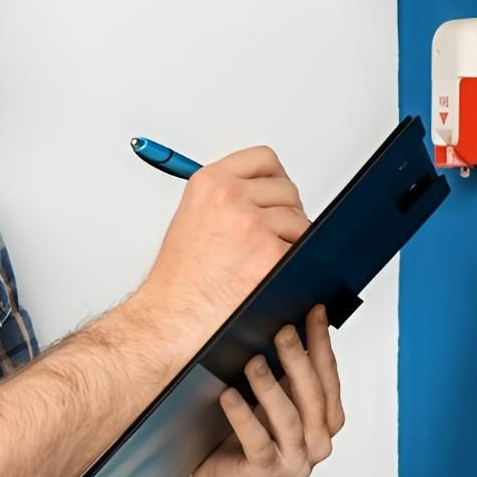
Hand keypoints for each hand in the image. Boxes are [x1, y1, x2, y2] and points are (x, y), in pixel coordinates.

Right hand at [143, 145, 308, 323]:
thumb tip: (259, 193)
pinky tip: (270, 274)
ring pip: (300, 220)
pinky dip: (295, 264)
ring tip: (262, 259)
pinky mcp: (272, 254)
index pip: (263, 160)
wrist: (172, 317)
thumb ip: (224, 197)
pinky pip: (304, 250)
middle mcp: (231, 198)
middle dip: (283, 213)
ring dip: (291, 240)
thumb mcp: (190, 218)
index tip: (271, 192)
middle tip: (265, 236)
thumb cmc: (178, 279)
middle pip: (287, 190)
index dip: (272, 179)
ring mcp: (253, 225)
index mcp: (210, 183)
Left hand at [188, 303, 344, 476]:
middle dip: (299, 359)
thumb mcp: (270, 398)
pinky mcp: (266, 472)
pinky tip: (229, 395)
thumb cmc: (243, 433)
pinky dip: (243, 416)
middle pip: (313, 396)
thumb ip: (285, 372)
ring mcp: (294, 461)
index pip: (328, 377)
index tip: (315, 312)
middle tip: (282, 331)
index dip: (322, 344)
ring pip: (289, 418)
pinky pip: (257, 441)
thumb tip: (285, 325)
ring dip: (271, 386)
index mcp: (324, 422)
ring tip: (252, 362)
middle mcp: (316, 443)